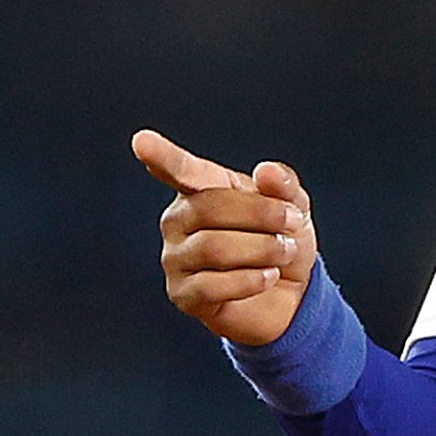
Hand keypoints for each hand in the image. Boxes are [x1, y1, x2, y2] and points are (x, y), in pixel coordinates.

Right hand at [133, 129, 321, 346]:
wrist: (292, 292)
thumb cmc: (284, 240)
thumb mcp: (294, 207)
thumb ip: (284, 187)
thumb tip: (266, 171)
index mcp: (202, 190)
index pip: (181, 171)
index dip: (162, 157)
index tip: (141, 140)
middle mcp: (178, 221)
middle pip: (211, 208)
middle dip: (262, 215)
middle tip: (291, 224)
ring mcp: (175, 258)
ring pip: (214, 248)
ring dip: (263, 249)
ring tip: (283, 253)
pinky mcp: (182, 294)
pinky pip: (213, 285)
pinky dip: (251, 281)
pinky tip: (267, 278)